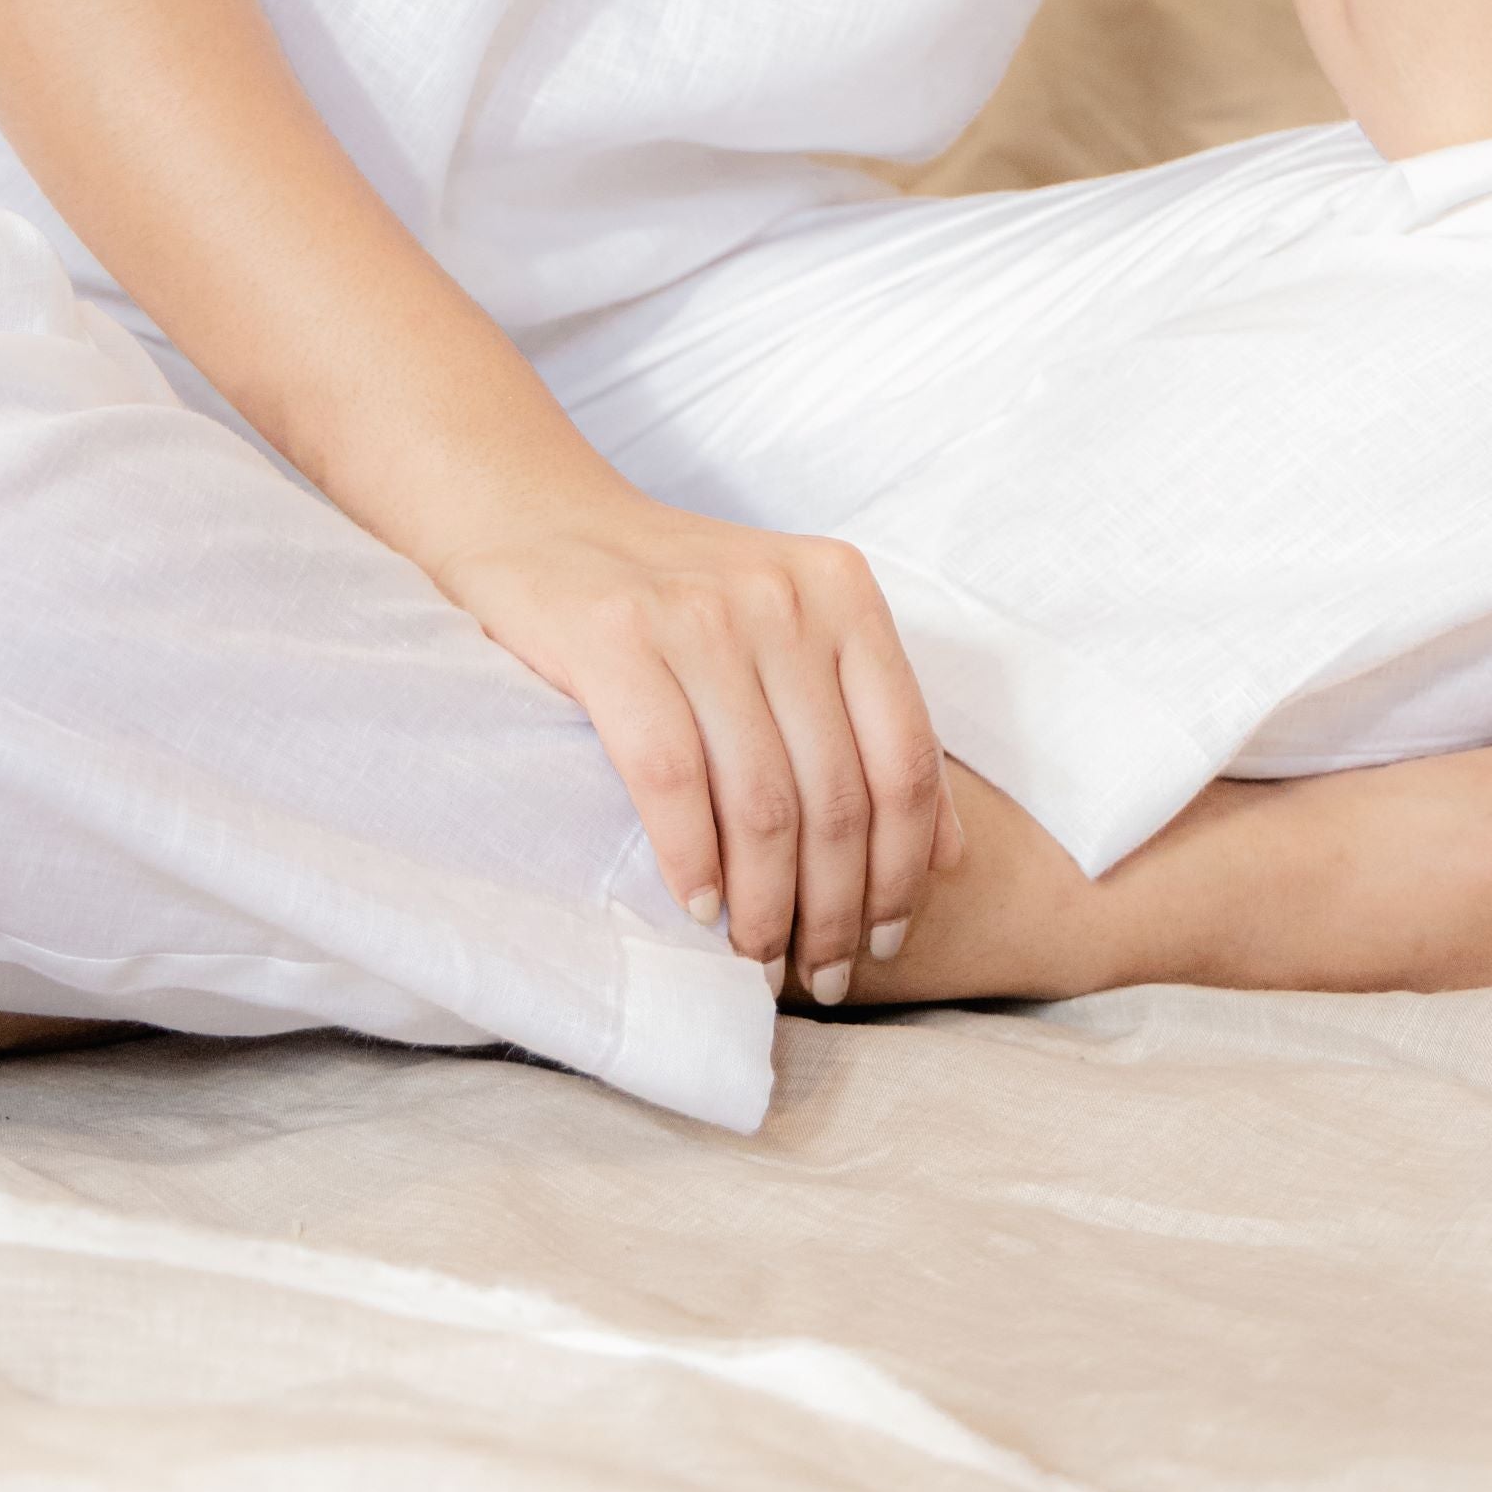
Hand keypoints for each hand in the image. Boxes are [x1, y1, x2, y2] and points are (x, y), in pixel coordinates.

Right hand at [421, 496, 963, 994]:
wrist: (540, 517)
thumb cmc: (675, 597)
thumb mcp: (794, 630)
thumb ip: (868, 720)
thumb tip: (951, 854)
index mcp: (845, 593)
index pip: (905, 757)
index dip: (905, 866)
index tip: (891, 937)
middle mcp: (785, 597)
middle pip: (837, 794)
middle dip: (837, 908)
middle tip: (827, 973)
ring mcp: (701, 615)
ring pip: (761, 802)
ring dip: (767, 908)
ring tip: (759, 960)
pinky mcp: (615, 639)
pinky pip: (672, 780)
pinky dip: (692, 861)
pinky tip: (698, 910)